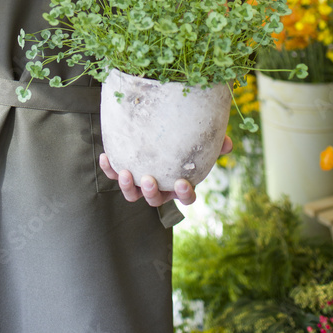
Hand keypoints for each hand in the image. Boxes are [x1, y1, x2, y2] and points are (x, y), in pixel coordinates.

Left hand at [99, 135, 232, 207]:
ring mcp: (141, 183)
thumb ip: (214, 143)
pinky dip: (109, 168)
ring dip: (128, 187)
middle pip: (156, 200)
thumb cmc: (184, 141)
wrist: (159, 131)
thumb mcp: (200, 143)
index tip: (182, 182)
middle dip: (151, 193)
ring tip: (125, 172)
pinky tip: (105, 156)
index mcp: (181, 184)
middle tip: (148, 179)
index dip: (184, 193)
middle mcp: (161, 189)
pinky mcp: (125, 173)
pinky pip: (115, 174)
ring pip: (134, 195)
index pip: (186, 197)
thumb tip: (228, 143)